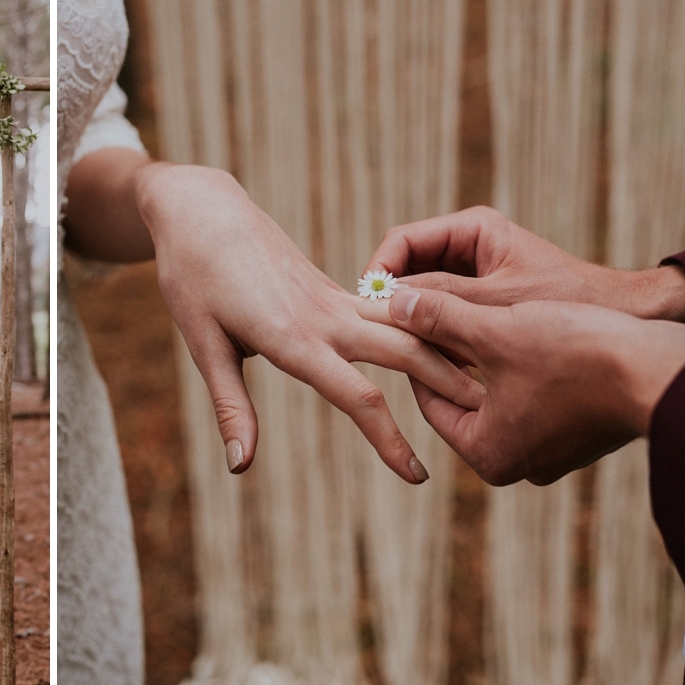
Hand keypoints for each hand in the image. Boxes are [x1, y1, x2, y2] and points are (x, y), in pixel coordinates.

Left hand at [136, 163, 483, 481]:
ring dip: (448, 353)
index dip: (388, 440)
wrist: (200, 208)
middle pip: (404, 352)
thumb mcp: (203, 344)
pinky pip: (389, 311)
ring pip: (406, 326)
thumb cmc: (191, 277)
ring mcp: (332, 296)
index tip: (417, 476)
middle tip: (493, 423)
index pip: (354, 396)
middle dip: (449, 387)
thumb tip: (240, 466)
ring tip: (490, 384)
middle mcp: (323, 314)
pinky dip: (424, 331)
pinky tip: (450, 348)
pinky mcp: (333, 287)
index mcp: (292, 336)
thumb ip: (231, 406)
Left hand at [359, 288, 684, 484]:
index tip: (407, 323)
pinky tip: (519, 333)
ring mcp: (551, 453)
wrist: (663, 369)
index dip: (416, 353)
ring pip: (501, 396)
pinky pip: (533, 398)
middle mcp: (517, 464)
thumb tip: (389, 301)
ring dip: (488, 358)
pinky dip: (522, 369)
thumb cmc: (577, 354)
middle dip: (452, 357)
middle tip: (433, 318)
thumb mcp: (495, 329)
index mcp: (488, 454)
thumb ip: (438, 316)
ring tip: (474, 319)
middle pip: (464, 400)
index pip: (430, 400)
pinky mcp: (579, 435)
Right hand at [367, 206, 684, 322]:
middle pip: (408, 268)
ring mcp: (473, 272)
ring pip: (422, 294)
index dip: (379, 273)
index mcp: (472, 229)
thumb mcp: (496, 305)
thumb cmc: (568, 302)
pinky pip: (443, 312)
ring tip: (399, 349)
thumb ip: (441, 302)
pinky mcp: (480, 299)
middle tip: (376, 332)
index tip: (367, 307)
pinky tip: (429, 360)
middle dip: (393, 300)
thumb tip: (387, 306)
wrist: (623, 319)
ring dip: (413, 320)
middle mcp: (468, 245)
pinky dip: (434, 333)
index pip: (402, 241)